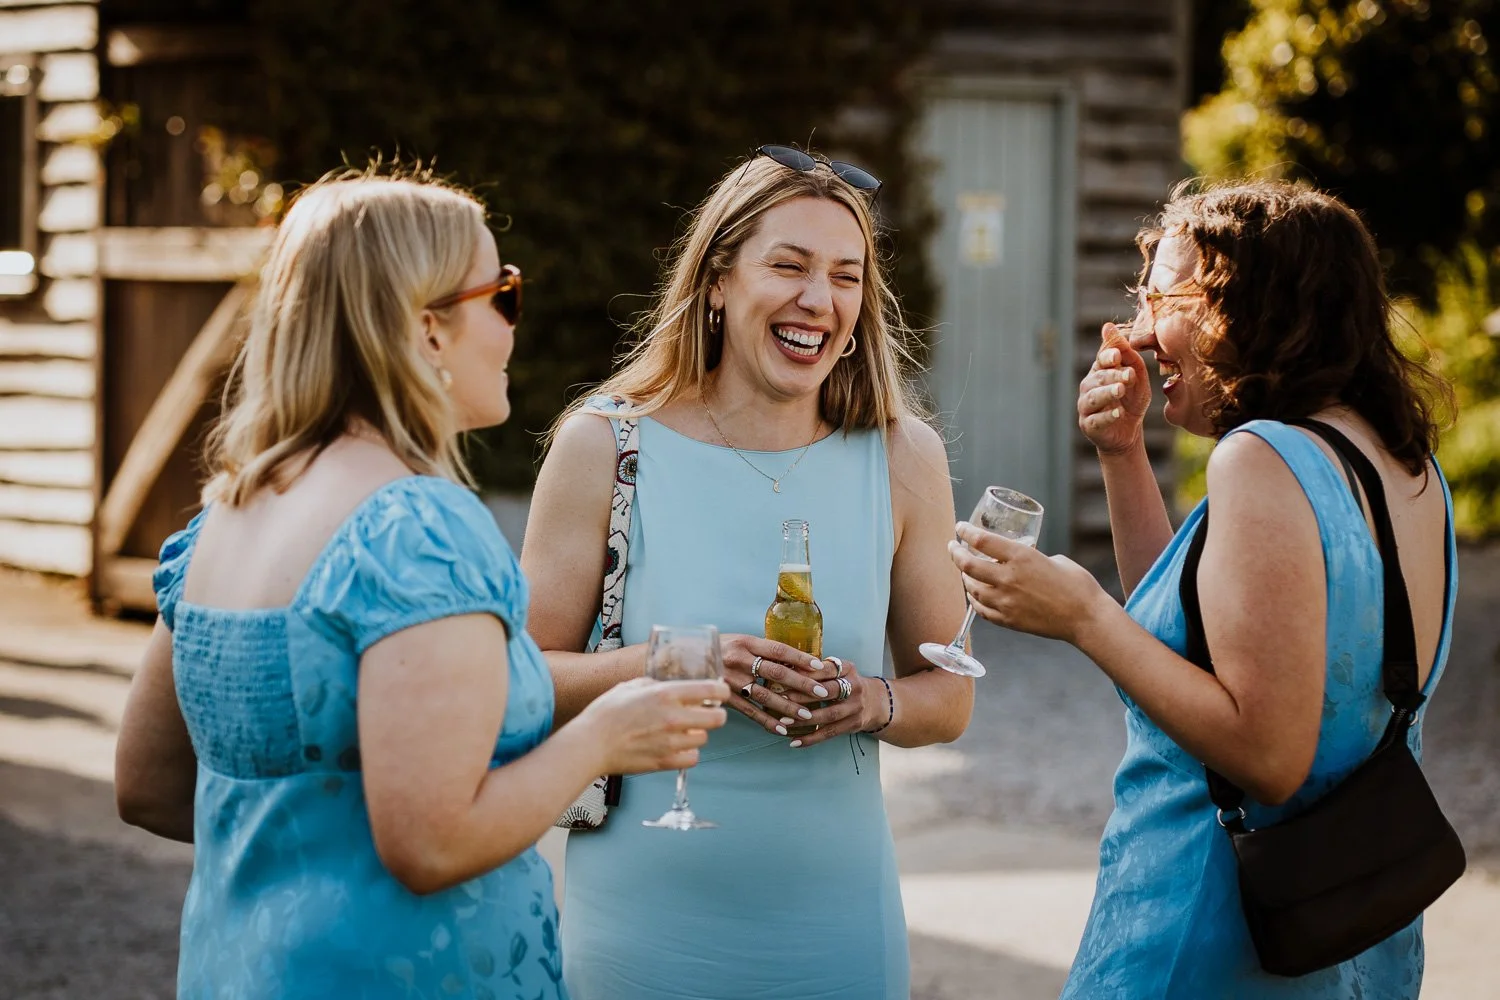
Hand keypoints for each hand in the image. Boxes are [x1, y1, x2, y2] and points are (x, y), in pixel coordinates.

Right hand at [580, 676, 728, 774]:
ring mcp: (671, 742)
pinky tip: (678, 747)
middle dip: (715, 714)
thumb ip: (652, 684)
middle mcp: (673, 717)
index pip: (710, 690)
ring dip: (697, 734)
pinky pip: (692, 758)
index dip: (721, 691)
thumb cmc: (604, 714)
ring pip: (704, 738)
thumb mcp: (629, 686)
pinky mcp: (665, 761)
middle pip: (717, 718)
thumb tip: (664, 685)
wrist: (589, 744)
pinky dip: (688, 753)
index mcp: (665, 694)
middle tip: (708, 713)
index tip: (720, 692)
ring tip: (684, 731)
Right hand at [719, 633, 829, 736]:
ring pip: (764, 695)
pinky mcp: (723, 697)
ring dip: (788, 706)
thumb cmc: (714, 649)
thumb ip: (759, 649)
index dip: (800, 658)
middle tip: (823, 692)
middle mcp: (738, 659)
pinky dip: (766, 721)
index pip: (778, 650)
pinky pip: (749, 711)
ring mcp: (730, 680)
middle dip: (802, 683)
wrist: (680, 660)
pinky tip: (782, 729)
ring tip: (808, 715)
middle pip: (776, 673)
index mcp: (744, 642)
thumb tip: (790, 660)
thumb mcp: (736, 641)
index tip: (820, 666)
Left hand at [788, 656, 880, 747]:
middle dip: (804, 696)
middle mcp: (855, 687)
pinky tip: (794, 742)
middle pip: (829, 691)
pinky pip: (830, 733)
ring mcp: (856, 707)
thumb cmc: (845, 683)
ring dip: (805, 720)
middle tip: (782, 699)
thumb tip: (786, 670)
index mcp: (848, 669)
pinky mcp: (854, 724)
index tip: (787, 675)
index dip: (808, 673)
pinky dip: (811, 739)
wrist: (875, 702)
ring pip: (829, 715)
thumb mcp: (838, 671)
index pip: (827, 669)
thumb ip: (818, 670)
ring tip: (784, 722)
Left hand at [948, 523, 1111, 645]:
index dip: (965, 532)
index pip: (981, 540)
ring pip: (972, 589)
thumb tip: (1021, 559)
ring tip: (965, 571)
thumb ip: (1032, 558)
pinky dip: (975, 600)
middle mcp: (1008, 578)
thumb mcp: (1055, 559)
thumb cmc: (1078, 585)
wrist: (1087, 618)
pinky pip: (982, 610)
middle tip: (953, 547)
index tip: (960, 527)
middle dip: (955, 553)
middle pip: (968, 565)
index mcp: (1021, 557)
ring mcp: (1006, 602)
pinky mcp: (1009, 620)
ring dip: (965, 578)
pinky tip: (975, 594)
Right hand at [1078, 322, 1150, 455]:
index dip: (1108, 357)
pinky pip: (1095, 420)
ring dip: (1107, 393)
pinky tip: (1118, 414)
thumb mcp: (1136, 376)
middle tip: (1128, 375)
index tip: (1118, 355)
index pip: (1101, 360)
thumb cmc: (1131, 401)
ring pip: (1093, 397)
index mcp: (1100, 371)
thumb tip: (1108, 326)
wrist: (1128, 432)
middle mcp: (1089, 386)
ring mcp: (1087, 406)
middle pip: (1097, 378)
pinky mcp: (1089, 426)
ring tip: (1121, 391)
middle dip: (1112, 375)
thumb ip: (1127, 355)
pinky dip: (1106, 416)